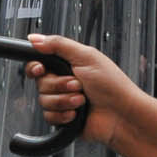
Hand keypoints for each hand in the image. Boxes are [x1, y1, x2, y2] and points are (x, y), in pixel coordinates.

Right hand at [25, 32, 140, 148]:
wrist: (121, 115)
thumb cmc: (112, 85)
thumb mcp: (86, 56)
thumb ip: (58, 45)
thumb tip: (34, 38)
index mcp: (68, 64)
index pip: (39, 63)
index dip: (35, 67)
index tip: (40, 69)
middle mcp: (63, 82)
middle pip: (40, 83)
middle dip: (59, 85)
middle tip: (77, 84)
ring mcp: (63, 100)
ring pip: (44, 101)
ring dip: (64, 100)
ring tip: (82, 100)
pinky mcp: (63, 118)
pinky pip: (49, 116)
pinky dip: (63, 115)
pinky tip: (77, 113)